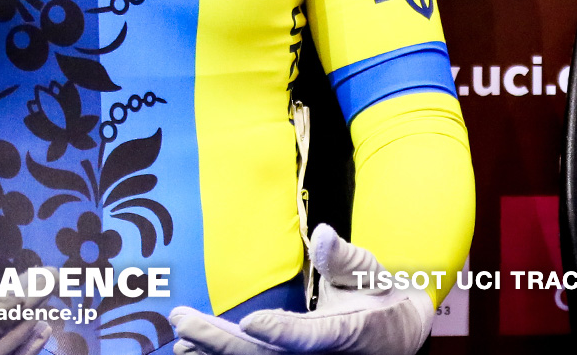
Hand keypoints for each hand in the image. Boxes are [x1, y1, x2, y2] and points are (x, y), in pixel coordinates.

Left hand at [170, 224, 434, 354]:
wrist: (398, 331)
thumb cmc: (381, 295)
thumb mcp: (370, 271)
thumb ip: (345, 257)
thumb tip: (324, 233)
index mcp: (348, 334)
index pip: (310, 337)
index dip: (281, 331)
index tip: (250, 321)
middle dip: (222, 341)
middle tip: (181, 321)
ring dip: (215, 352)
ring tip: (179, 340)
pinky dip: (225, 354)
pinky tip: (194, 348)